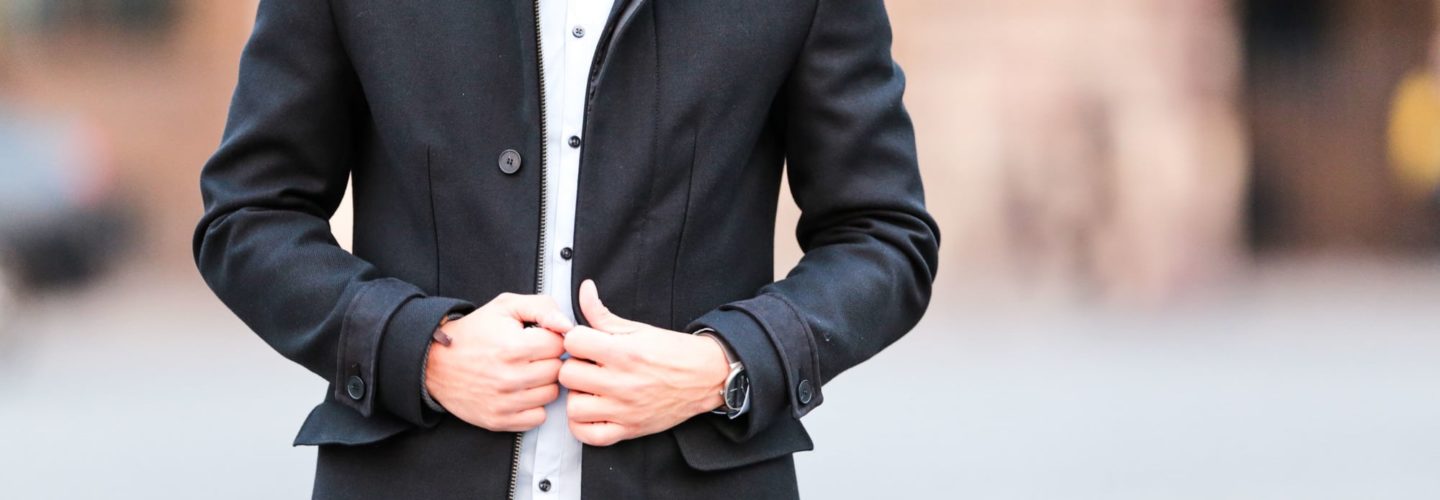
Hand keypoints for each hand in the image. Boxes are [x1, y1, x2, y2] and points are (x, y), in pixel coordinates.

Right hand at [425, 293, 572, 431]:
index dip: (551, 338)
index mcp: (514, 347)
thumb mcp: (505, 307)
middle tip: (531, 355)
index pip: (560, 345)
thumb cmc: (474, 332)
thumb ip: (542, 308)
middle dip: (548, 360)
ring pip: (551, 394)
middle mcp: (510, 378)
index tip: (538, 338)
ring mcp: (505, 402)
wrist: (434, 362)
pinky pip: (538, 417)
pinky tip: (521, 392)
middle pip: (557, 371)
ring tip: (526, 372)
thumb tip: (568, 326)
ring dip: (543, 383)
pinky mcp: (499, 420)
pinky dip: (533, 406)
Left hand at [559, 280, 729, 445]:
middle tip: (588, 365)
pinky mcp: (629, 429)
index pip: (573, 342)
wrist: (706, 377)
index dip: (576, 339)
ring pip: (573, 407)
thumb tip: (584, 290)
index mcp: (624, 352)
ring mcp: (625, 409)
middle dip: (575, 366)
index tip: (585, 343)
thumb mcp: (638, 328)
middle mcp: (622, 383)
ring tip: (590, 389)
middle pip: (568, 375)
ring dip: (578, 397)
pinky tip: (593, 411)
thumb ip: (603, 313)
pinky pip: (589, 436)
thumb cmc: (674, 352)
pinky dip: (584, 426)